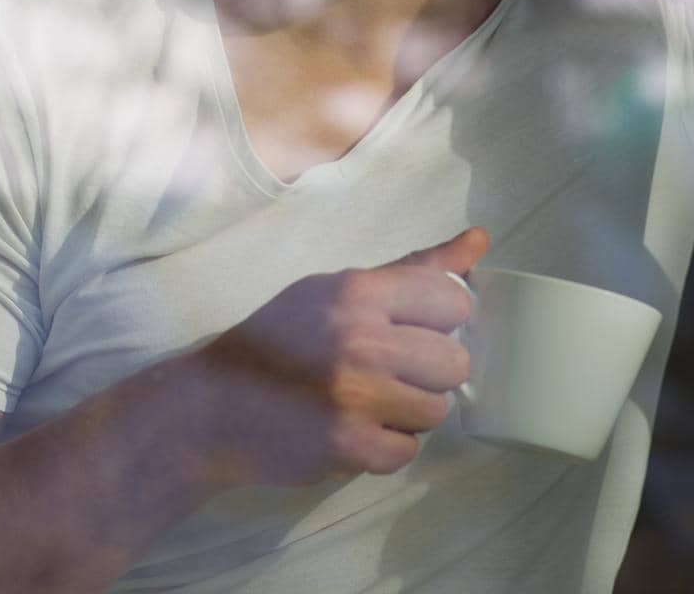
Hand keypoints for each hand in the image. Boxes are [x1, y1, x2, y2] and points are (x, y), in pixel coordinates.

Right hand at [198, 227, 487, 488]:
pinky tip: (357, 431)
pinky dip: (386, 447)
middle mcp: (361, 338)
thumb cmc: (281, 338)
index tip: (412, 331)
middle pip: (454, 362)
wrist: (214, 405)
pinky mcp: (347, 446)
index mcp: (359, 290)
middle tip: (393, 374)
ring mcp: (355, 395)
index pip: (452, 300)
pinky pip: (406, 452)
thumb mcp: (337, 288)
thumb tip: (479, 240)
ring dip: (410, 413)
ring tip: (372, 404)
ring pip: (436, 411)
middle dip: (429, 374)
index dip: (440, 321)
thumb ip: (412, 268)